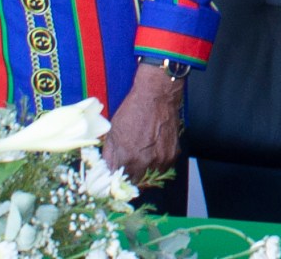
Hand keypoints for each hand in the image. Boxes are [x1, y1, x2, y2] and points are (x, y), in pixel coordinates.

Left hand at [101, 64, 185, 181]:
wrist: (157, 96)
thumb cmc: (133, 111)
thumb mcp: (113, 132)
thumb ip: (109, 155)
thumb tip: (107, 170)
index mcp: (128, 157)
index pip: (119, 183)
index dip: (116, 181)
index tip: (115, 178)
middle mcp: (146, 162)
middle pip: (136, 183)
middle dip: (130, 178)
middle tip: (128, 169)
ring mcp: (161, 159)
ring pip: (151, 176)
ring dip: (145, 172)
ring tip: (142, 157)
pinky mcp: (173, 154)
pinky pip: (163, 167)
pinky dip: (157, 164)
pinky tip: (153, 151)